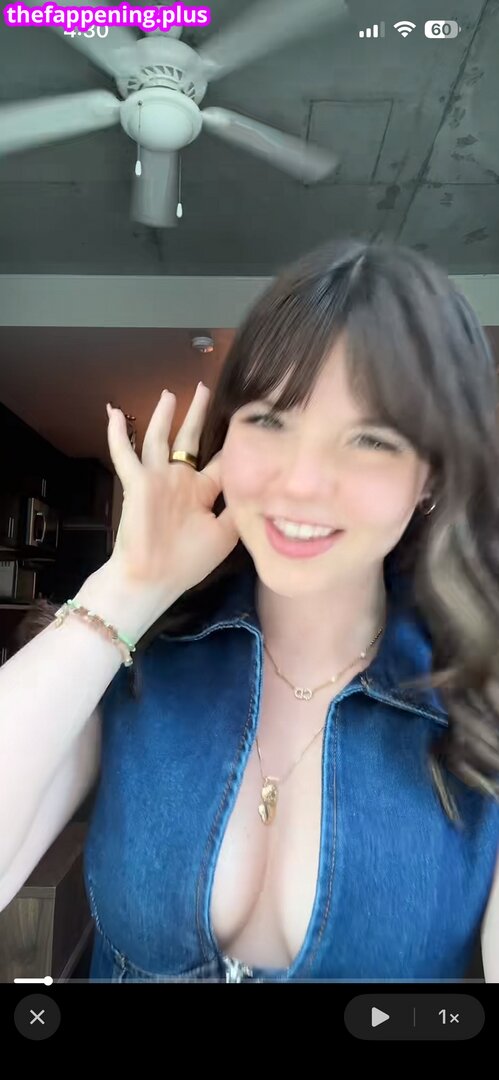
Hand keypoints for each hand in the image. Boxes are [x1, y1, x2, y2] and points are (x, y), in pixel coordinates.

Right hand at [105, 383, 238, 605]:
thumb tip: (260, 487)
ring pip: (160, 438)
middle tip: (203, 388)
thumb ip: (238, 507)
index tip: (240, 420)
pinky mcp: (137, 482)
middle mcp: (180, 482)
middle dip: (197, 414)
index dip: (229, 441)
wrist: (152, 579)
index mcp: (201, 493)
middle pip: (190, 440)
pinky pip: (125, 453)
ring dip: (163, 416)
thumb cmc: (187, 562)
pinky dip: (118, 433)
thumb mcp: (225, 533)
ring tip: (168, 393)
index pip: (218, 460)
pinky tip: (114, 412)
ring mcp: (157, 480)